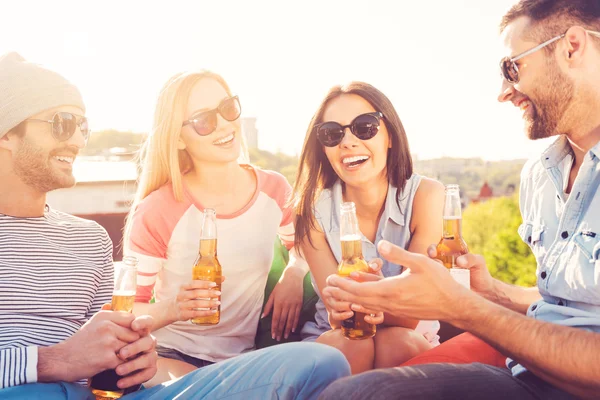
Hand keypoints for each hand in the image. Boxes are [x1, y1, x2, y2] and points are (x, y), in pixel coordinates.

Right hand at [38, 309, 140, 382]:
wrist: (61, 360)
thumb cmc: (79, 342)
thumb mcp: (93, 323)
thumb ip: (109, 317)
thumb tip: (124, 310)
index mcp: (104, 316)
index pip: (131, 318)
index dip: (134, 328)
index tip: (131, 335)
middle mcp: (107, 327)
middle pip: (133, 334)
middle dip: (132, 343)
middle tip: (127, 349)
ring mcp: (108, 342)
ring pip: (131, 347)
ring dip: (127, 354)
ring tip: (120, 357)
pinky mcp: (108, 358)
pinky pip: (125, 361)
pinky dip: (122, 364)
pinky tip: (114, 365)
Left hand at [113, 315, 157, 388]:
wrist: (106, 363)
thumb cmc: (107, 344)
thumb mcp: (108, 330)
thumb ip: (110, 318)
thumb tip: (105, 305)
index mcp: (140, 330)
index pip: (148, 322)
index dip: (143, 323)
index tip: (133, 326)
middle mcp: (148, 341)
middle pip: (149, 341)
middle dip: (135, 348)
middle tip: (121, 353)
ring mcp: (150, 355)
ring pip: (148, 359)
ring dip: (133, 365)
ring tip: (118, 370)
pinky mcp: (149, 369)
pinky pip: (147, 374)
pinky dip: (134, 379)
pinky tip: (120, 382)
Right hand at [168, 279, 223, 322]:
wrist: (172, 309)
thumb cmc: (185, 297)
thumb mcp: (191, 289)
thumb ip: (204, 284)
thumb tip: (222, 278)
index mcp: (183, 287)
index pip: (193, 283)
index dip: (204, 283)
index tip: (214, 284)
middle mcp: (181, 295)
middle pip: (195, 293)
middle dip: (208, 293)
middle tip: (218, 293)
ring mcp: (182, 305)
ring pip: (196, 304)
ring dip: (208, 303)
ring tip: (217, 303)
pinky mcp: (184, 314)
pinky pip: (195, 313)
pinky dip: (205, 313)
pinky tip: (213, 311)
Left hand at [262, 267, 304, 340]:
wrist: (293, 277)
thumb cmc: (281, 285)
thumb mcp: (272, 294)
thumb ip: (268, 306)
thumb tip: (263, 316)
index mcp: (278, 303)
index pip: (275, 318)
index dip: (274, 328)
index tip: (273, 335)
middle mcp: (286, 305)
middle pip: (282, 321)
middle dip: (280, 330)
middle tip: (278, 339)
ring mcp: (293, 305)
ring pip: (290, 320)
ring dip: (287, 329)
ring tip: (285, 336)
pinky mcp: (299, 304)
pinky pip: (297, 315)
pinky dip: (295, 323)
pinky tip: (293, 329)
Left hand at [324, 240, 472, 321]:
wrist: (453, 305)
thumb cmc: (439, 282)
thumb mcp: (420, 262)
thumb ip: (398, 253)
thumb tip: (380, 244)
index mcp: (391, 290)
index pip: (359, 290)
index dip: (343, 285)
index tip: (331, 279)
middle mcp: (389, 303)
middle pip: (357, 300)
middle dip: (340, 293)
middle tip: (326, 288)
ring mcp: (393, 309)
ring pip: (365, 305)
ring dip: (349, 300)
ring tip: (335, 295)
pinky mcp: (398, 311)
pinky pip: (375, 308)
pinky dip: (363, 304)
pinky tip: (357, 302)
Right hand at [427, 245, 494, 297]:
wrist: (484, 292)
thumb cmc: (480, 273)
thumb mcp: (478, 262)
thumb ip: (471, 257)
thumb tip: (459, 261)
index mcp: (449, 255)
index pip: (436, 248)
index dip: (432, 249)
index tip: (433, 253)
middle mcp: (442, 265)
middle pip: (428, 261)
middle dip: (426, 262)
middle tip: (434, 267)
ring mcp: (442, 277)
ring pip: (429, 273)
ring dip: (431, 275)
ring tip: (441, 278)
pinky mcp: (443, 287)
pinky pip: (434, 285)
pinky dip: (433, 285)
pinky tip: (439, 288)